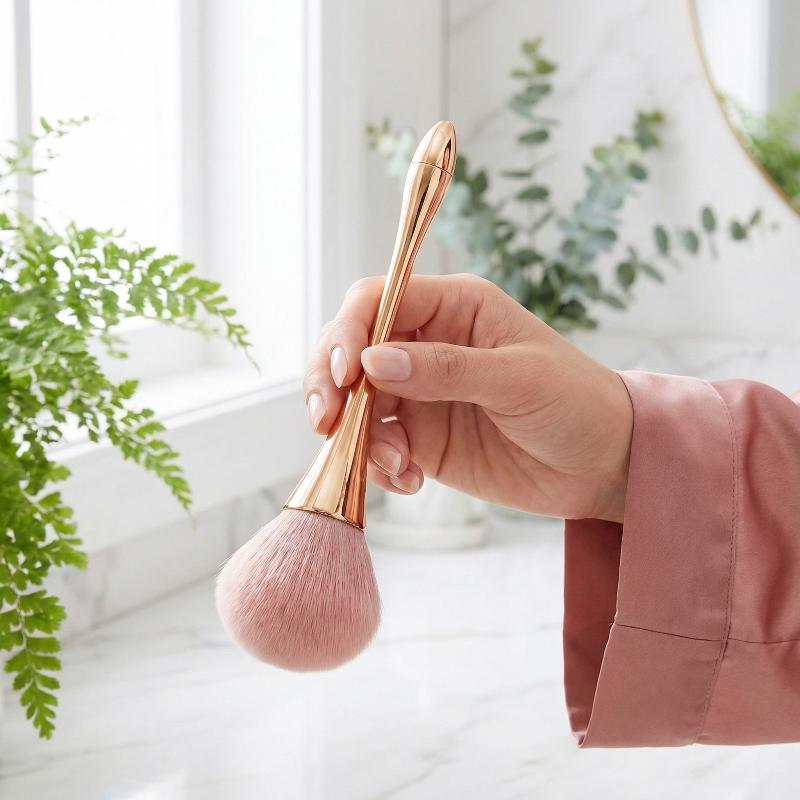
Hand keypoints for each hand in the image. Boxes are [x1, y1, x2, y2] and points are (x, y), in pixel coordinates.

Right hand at [303, 274, 632, 521]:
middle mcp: (426, 345)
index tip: (346, 374)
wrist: (603, 465)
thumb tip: (373, 363)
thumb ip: (445, 369)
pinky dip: (378, 466)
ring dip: (357, 436)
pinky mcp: (421, 439)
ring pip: (356, 403)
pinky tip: (411, 481)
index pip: (377, 300)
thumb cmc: (576, 402)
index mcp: (453, 307)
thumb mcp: (517, 378)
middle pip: (351, 349)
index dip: (350, 332)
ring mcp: (420, 394)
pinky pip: (376, 446)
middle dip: (331, 384)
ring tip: (396, 466)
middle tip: (327, 421)